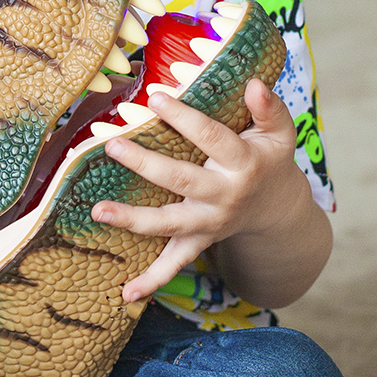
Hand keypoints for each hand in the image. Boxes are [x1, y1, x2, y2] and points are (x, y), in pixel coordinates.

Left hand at [89, 76, 309, 302]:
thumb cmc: (269, 160)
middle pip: (181, 180)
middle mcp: (224, 197)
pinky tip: (125, 294)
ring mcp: (209, 224)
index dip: (183, 117)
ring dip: (132, 220)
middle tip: (112, 146)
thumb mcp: (279, 133)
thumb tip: (254, 82)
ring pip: (168, 224)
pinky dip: (151, 281)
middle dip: (146, 164)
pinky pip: (174, 264)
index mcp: (243, 165)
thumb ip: (269, 107)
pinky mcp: (198, 242)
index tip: (155, 97)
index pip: (211, 137)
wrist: (278, 210)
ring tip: (98, 211)